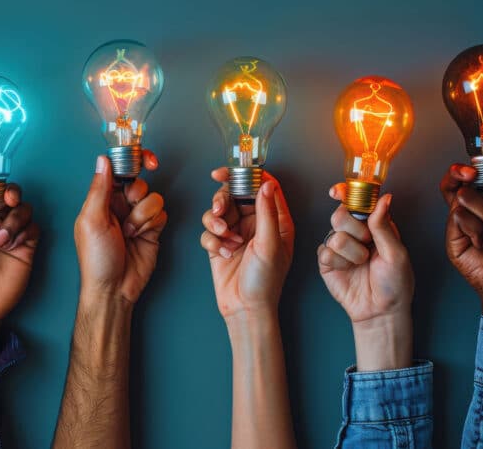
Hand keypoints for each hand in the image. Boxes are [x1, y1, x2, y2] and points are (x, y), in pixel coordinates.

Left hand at [0, 185, 38, 359]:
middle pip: (8, 196)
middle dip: (11, 193)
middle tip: (8, 199)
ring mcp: (11, 236)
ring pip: (23, 210)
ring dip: (15, 219)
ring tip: (2, 241)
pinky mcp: (26, 249)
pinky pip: (33, 229)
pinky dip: (26, 231)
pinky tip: (14, 245)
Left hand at [74, 151, 166, 305]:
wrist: (114, 288)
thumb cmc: (96, 259)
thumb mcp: (91, 220)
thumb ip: (100, 188)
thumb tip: (103, 160)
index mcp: (101, 199)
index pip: (118, 169)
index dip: (134, 160)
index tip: (147, 160)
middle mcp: (120, 205)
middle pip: (139, 181)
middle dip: (137, 195)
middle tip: (128, 207)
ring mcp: (137, 216)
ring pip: (153, 197)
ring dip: (143, 215)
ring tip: (130, 232)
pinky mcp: (152, 228)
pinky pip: (162, 213)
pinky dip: (153, 224)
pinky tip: (140, 236)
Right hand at [200, 168, 293, 318]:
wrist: (245, 309)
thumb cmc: (265, 282)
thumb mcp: (270, 244)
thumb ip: (267, 212)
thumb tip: (266, 184)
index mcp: (275, 219)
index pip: (261, 185)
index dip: (244, 174)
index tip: (224, 173)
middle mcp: (255, 223)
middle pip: (233, 194)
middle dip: (222, 201)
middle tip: (219, 212)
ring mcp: (236, 233)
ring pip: (217, 211)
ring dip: (215, 223)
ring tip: (224, 238)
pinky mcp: (219, 244)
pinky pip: (208, 231)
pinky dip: (212, 241)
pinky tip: (222, 254)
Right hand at [317, 184, 412, 370]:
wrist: (381, 311)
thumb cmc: (396, 284)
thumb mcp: (397, 253)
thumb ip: (384, 226)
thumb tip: (385, 198)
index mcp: (373, 225)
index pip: (357, 202)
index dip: (346, 193)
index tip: (338, 191)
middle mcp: (355, 233)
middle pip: (340, 214)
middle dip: (354, 229)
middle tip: (367, 243)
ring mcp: (339, 247)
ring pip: (334, 234)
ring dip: (352, 252)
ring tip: (362, 263)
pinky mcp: (327, 262)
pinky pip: (325, 252)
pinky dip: (340, 262)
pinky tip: (349, 270)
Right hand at [440, 164, 482, 324]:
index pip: (466, 182)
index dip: (465, 170)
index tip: (475, 166)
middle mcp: (469, 214)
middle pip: (454, 186)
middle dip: (465, 177)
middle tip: (472, 176)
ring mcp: (458, 227)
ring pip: (461, 200)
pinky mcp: (452, 240)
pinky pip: (458, 220)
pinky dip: (476, 228)